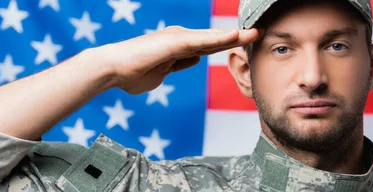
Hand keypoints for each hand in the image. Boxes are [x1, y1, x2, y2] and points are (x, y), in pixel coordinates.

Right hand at [92, 26, 259, 93]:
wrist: (113, 71)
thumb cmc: (133, 74)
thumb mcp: (164, 71)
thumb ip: (179, 64)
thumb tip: (194, 59)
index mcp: (180, 47)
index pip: (210, 46)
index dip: (228, 44)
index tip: (247, 43)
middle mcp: (181, 39)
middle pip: (215, 39)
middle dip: (238, 37)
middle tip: (259, 33)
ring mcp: (178, 39)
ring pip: (212, 38)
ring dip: (234, 35)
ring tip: (254, 32)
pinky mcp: (173, 42)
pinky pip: (201, 40)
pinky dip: (218, 38)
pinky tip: (235, 36)